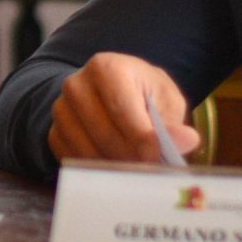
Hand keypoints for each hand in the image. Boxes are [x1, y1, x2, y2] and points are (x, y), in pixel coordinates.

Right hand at [45, 52, 201, 167]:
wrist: (110, 92)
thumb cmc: (142, 94)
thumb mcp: (164, 100)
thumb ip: (173, 123)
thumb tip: (187, 141)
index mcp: (106, 68)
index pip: (124, 111)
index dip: (144, 140)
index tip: (160, 160)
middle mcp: (76, 86)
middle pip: (105, 135)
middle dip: (133, 160)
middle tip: (153, 174)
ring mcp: (61, 111)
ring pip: (89, 153)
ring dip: (117, 171)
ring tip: (139, 173)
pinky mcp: (55, 133)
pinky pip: (76, 163)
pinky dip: (98, 173)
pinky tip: (117, 171)